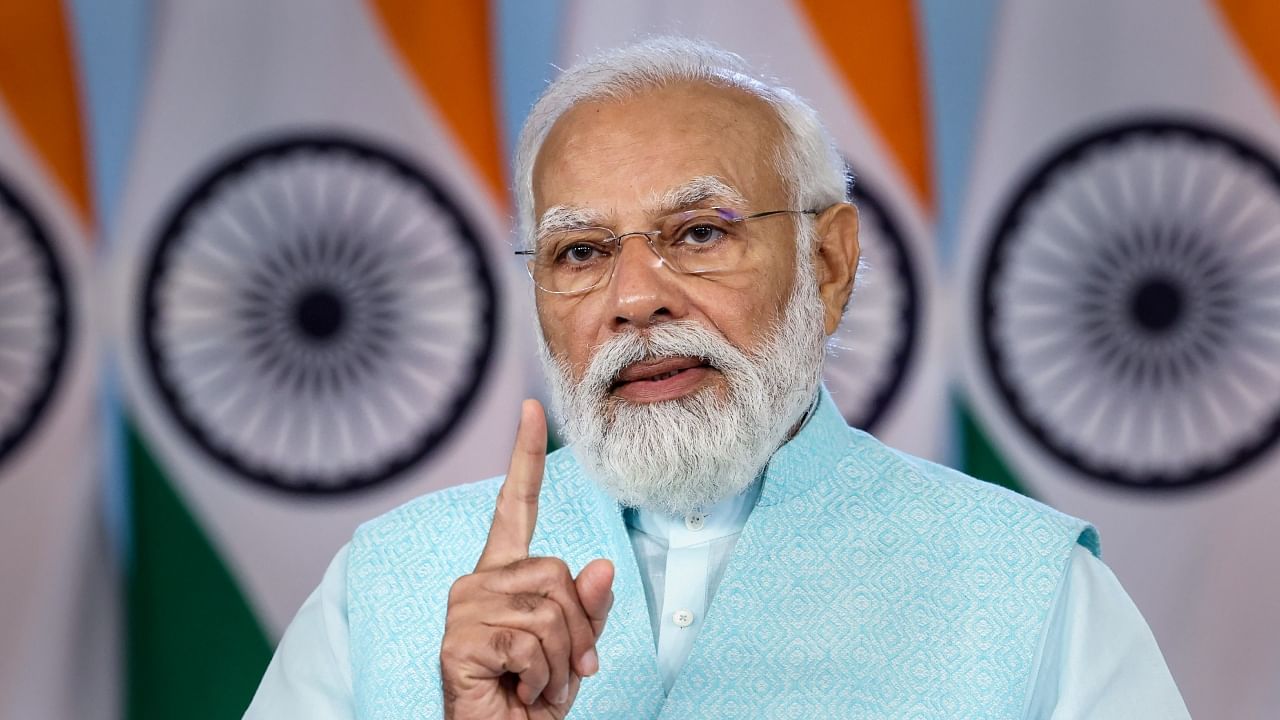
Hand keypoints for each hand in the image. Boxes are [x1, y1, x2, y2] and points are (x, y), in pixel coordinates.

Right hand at [440, 399, 614, 718]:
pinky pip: (532, 641)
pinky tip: (519, 688)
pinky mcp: (459, 639)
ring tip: (534, 680)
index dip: (525, 457)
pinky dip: (543, 676)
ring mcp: (465, 608)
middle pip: (558, 573)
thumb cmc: (532, 696)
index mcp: (503, 574)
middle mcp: (477, 582)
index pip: (515, 505)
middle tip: (559, 666)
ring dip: (561, 658)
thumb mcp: (573, 648)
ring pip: (550, 610)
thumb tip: (602, 565)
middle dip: (577, 628)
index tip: (532, 410)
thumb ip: (588, 607)